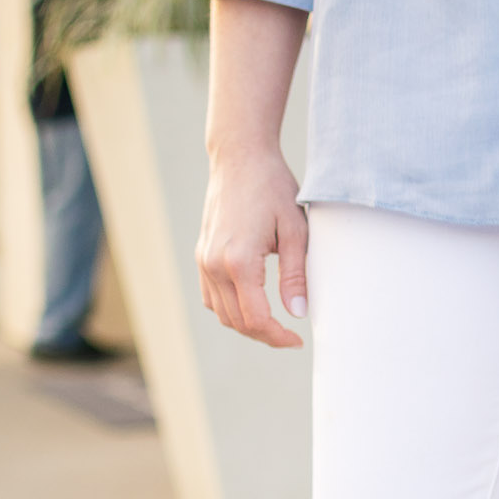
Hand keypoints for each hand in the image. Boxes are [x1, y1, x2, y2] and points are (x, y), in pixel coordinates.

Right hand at [196, 144, 307, 347]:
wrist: (240, 158)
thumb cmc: (272, 187)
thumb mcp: (296, 230)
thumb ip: (296, 275)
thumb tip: (298, 313)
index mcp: (239, 261)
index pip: (256, 319)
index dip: (278, 337)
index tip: (297, 340)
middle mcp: (214, 265)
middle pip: (237, 322)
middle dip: (265, 336)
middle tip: (290, 336)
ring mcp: (203, 260)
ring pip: (221, 314)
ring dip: (247, 325)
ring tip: (274, 324)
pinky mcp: (200, 255)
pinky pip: (211, 297)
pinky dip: (229, 309)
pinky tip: (251, 305)